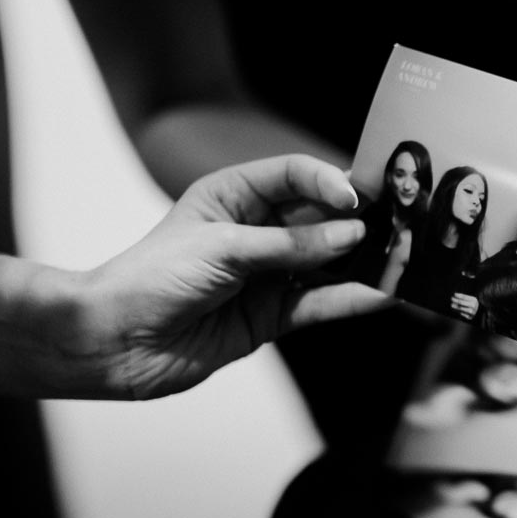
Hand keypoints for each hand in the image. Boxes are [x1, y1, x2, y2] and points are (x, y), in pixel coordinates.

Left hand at [75, 155, 389, 399]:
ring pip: (326, 263)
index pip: (293, 176)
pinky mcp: (271, 316)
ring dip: (360, 262)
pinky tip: (381, 294)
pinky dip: (350, 300)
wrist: (116, 342)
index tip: (356, 197)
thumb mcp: (224, 249)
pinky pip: (319, 304)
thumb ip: (290, 245)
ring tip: (400, 259)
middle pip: (318, 218)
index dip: (327, 181)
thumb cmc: (152, 278)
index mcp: (233, 195)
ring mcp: (266, 274)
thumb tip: (350, 236)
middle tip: (397, 223)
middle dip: (356, 220)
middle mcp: (255, 231)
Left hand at [449, 292, 479, 321]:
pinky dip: (457, 311)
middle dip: (455, 300)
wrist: (478, 311)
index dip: (458, 295)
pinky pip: (461, 313)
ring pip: (460, 308)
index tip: (454, 294)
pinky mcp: (469, 317)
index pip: (464, 297)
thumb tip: (455, 295)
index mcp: (474, 300)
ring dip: (454, 306)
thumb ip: (463, 297)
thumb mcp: (470, 299)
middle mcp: (473, 306)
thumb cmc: (472, 303)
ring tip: (451, 304)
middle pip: (461, 302)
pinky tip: (454, 309)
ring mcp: (471, 312)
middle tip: (451, 298)